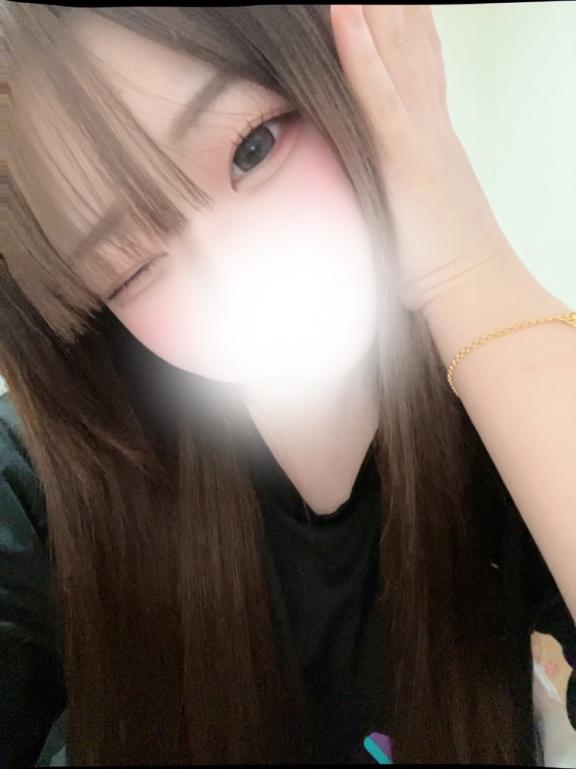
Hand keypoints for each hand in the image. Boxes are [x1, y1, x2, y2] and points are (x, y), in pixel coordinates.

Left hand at [330, 5, 517, 313]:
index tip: (397, 0)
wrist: (475, 291)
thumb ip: (405, 193)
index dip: (409, 27)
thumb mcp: (423, 217)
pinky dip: (361, 52)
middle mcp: (431, 128)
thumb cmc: (448, 267)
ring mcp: (420, 138)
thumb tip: (391, 198)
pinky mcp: (405, 159)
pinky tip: (344, 11)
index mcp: (433, 141)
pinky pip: (378, 95)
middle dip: (394, 6)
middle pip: (412, 47)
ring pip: (396, 55)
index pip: (421, 68)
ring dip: (378, 10)